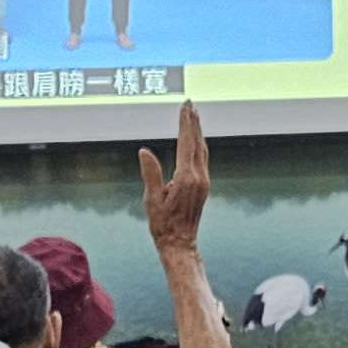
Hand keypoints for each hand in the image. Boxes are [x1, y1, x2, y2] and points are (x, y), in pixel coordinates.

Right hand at [138, 101, 211, 250]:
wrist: (180, 244)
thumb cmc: (163, 225)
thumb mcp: (151, 200)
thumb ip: (150, 174)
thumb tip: (144, 151)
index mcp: (186, 178)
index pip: (186, 143)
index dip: (185, 123)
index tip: (185, 107)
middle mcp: (199, 178)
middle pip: (197, 143)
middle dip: (193, 122)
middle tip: (190, 104)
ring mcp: (204, 182)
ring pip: (202, 150)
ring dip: (198, 132)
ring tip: (194, 116)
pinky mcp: (203, 186)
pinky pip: (203, 159)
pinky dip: (199, 144)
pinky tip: (196, 140)